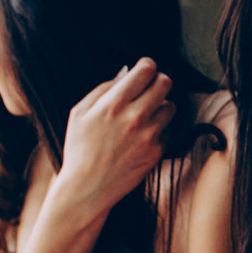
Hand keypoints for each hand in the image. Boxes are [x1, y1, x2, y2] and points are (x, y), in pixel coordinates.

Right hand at [51, 59, 175, 220]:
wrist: (88, 187)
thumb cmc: (80, 148)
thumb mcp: (79, 113)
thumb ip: (103, 89)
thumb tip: (125, 73)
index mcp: (113, 104)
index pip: (146, 70)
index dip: (147, 65)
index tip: (145, 68)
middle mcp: (135, 117)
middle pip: (165, 83)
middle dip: (159, 81)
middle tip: (150, 88)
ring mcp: (149, 135)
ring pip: (171, 106)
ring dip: (161, 106)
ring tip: (145, 114)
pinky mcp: (157, 151)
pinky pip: (168, 129)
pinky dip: (160, 129)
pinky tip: (143, 135)